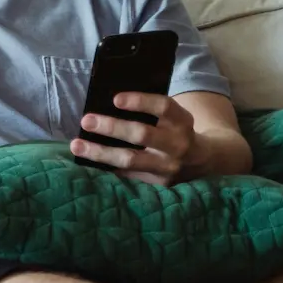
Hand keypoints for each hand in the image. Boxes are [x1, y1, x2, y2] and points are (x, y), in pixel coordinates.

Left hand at [70, 92, 199, 185]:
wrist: (205, 160)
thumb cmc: (176, 130)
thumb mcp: (173, 116)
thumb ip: (151, 111)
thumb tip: (105, 103)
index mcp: (182, 121)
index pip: (164, 107)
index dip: (140, 102)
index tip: (115, 99)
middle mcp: (179, 144)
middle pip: (142, 134)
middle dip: (111, 127)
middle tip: (86, 120)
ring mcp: (170, 166)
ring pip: (130, 160)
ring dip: (100, 152)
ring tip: (77, 146)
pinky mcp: (160, 184)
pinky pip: (128, 175)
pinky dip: (106, 167)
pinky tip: (88, 162)